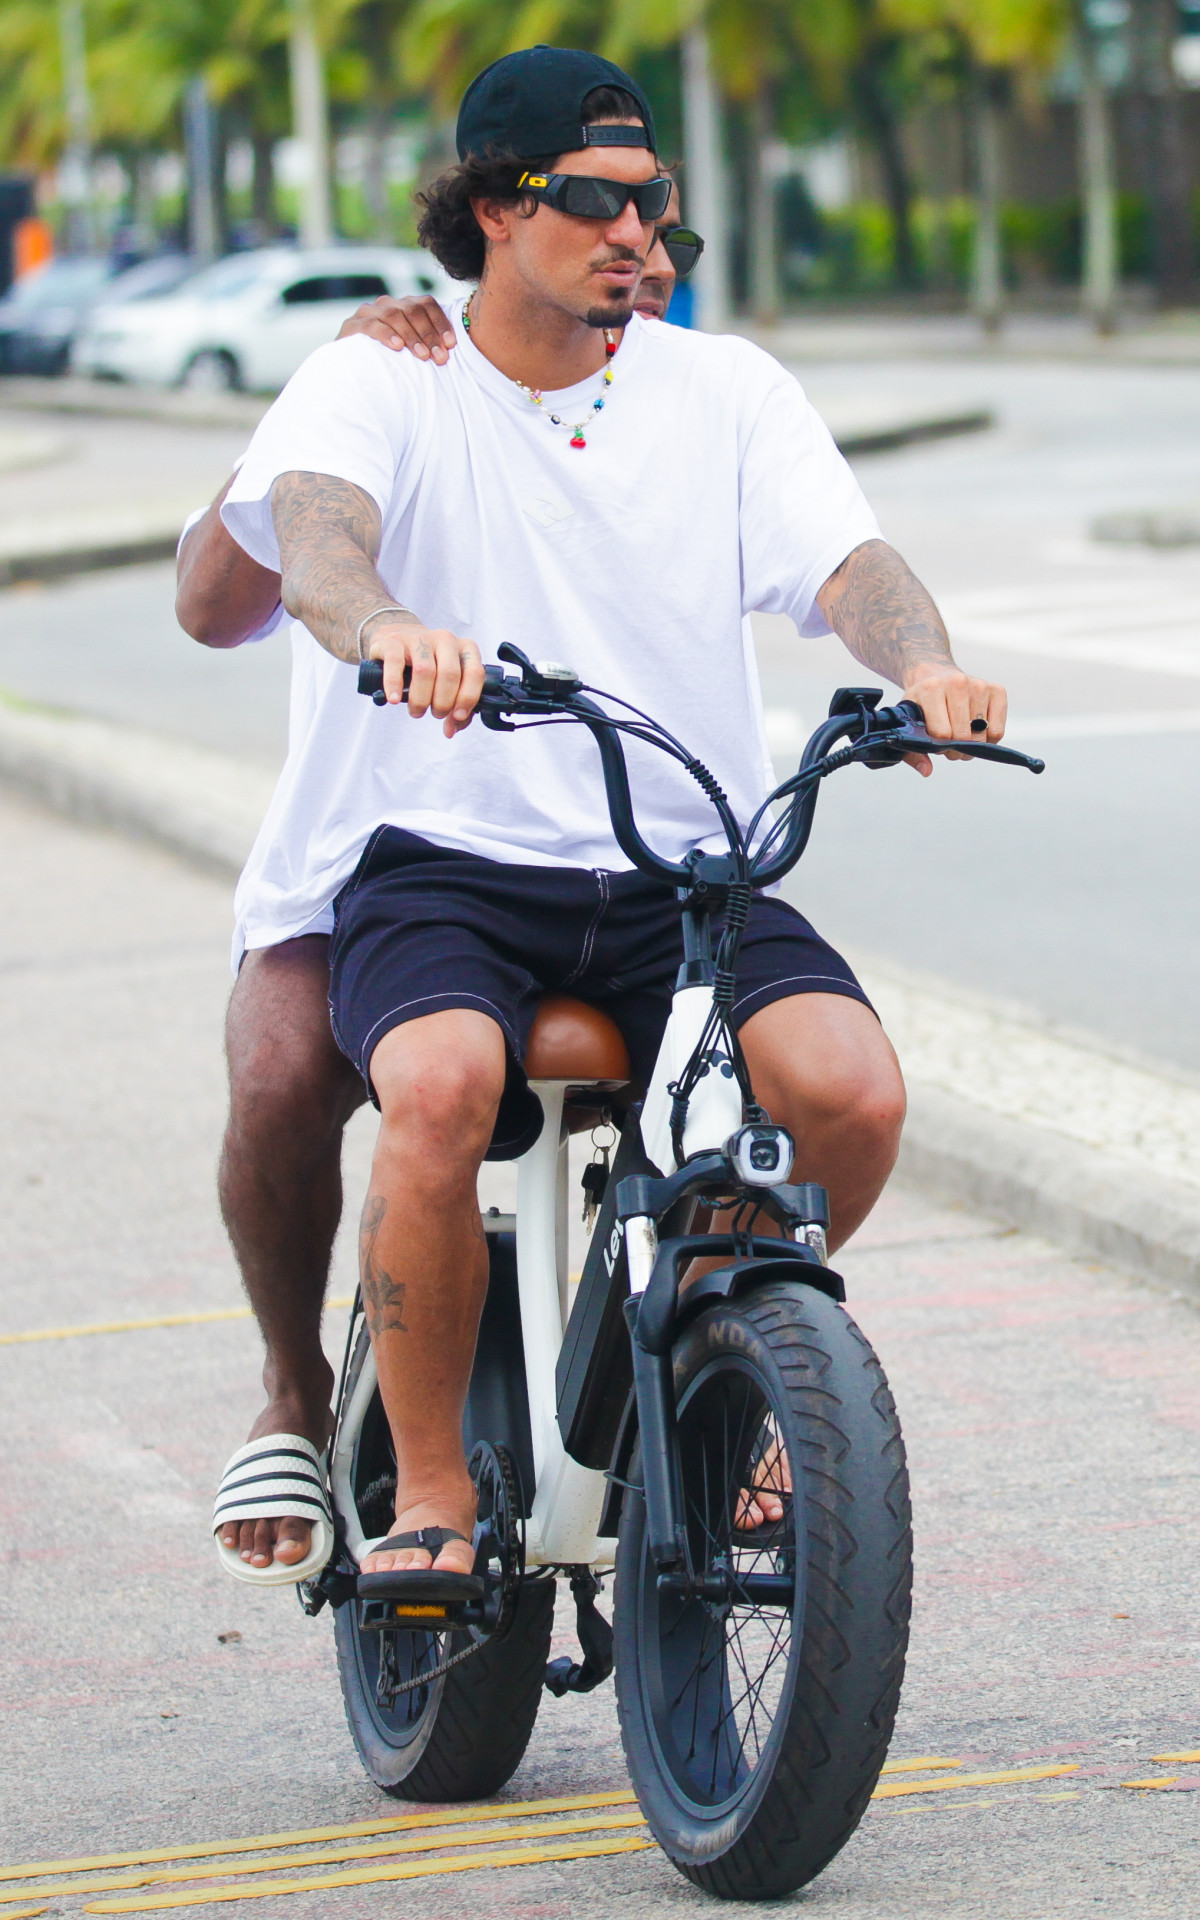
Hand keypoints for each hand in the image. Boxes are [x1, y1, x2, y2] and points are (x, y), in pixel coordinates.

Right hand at [339, 294, 456, 364]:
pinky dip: (386, 334)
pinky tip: (398, 347)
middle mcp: (386, 304)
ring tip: (423, 356)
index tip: (451, 344)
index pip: (426, 304)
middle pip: (412, 310)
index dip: (441, 322)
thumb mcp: (412, 352)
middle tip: (440, 358)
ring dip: (412, 336)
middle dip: (429, 334)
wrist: (351, 372)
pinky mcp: (351, 326)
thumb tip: (454, 350)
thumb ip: (429, 345)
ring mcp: (367, 313)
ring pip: (394, 315)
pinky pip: (371, 325)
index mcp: (403, 306)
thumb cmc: (390, 365)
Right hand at [366, 616, 483, 736]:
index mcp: (465, 648)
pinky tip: (395, 699)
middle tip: (436, 714)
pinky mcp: (394, 642)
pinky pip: (395, 663)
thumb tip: (450, 730)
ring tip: (417, 711)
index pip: (475, 673)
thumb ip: (456, 708)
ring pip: (425, 670)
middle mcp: (445, 640)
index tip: (457, 716)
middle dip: (443, 703)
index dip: (467, 698)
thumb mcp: (448, 683)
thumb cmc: (429, 666)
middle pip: (450, 674)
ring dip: (421, 699)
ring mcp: (419, 638)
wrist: (398, 639)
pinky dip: (394, 685)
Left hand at [901, 661, 1006, 776]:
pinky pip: (997, 731)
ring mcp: (979, 685)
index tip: (936, 743)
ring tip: (961, 737)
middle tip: (949, 745)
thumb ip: (912, 750)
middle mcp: (957, 683)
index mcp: (931, 689)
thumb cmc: (922, 703)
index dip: (939, 747)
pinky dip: (988, 740)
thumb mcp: (909, 722)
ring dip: (971, 746)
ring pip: (981, 736)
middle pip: (963, 736)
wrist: (935, 675)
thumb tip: (927, 771)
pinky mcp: (997, 690)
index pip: (942, 733)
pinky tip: (976, 732)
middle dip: (955, 750)